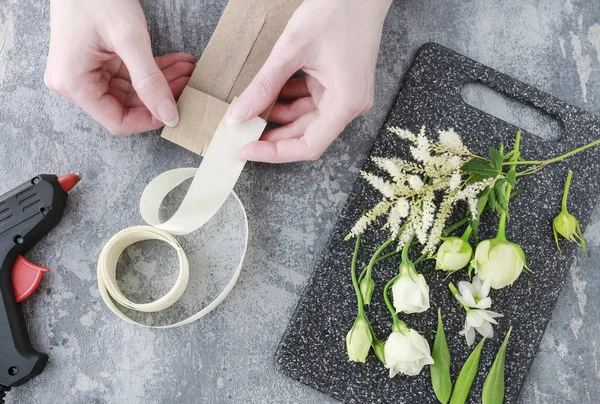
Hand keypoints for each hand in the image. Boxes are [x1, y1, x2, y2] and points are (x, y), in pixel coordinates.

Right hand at [45, 0, 195, 134]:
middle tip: (188, 84)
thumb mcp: (129, 39)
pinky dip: (153, 70)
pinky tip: (177, 63)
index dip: (149, 120)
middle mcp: (75, 82)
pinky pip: (129, 74)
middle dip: (161, 96)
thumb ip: (150, 81)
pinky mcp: (97, 60)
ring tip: (187, 70)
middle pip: (126, 106)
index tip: (176, 111)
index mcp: (74, 83)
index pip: (117, 121)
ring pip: (132, 90)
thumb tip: (169, 115)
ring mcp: (86, 70)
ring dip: (162, 82)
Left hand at [227, 0, 391, 162]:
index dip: (275, 153)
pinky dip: (287, 100)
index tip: (246, 149)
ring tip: (249, 112)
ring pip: (305, 119)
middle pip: (306, 134)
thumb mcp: (292, 49)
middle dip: (272, 135)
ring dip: (277, 116)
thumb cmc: (337, 10)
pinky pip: (310, 101)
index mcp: (346, 103)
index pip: (309, 146)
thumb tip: (238, 114)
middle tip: (240, 133)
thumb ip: (264, 85)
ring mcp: (345, 95)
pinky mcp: (339, 84)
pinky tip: (267, 94)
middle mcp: (350, 105)